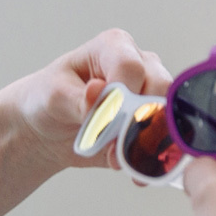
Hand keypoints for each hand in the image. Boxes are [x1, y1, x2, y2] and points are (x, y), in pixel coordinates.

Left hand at [7, 29, 171, 170]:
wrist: (47, 129)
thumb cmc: (49, 98)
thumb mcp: (55, 97)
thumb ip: (79, 99)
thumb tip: (99, 91)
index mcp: (115, 47)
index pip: (132, 67)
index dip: (121, 95)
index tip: (101, 116)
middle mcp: (142, 66)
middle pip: (160, 89)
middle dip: (137, 120)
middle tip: (110, 139)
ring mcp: (151, 96)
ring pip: (168, 116)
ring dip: (145, 142)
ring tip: (114, 156)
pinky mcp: (153, 124)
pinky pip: (166, 141)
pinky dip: (150, 158)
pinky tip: (131, 168)